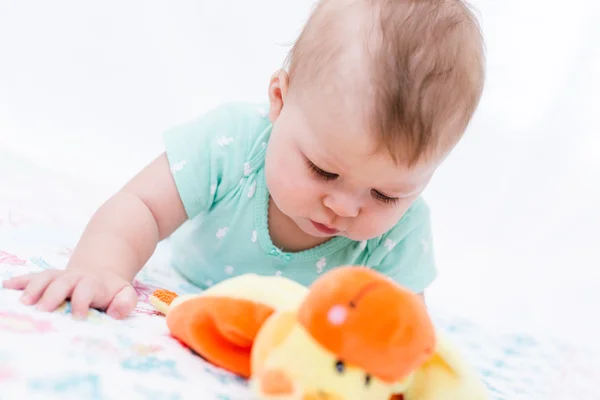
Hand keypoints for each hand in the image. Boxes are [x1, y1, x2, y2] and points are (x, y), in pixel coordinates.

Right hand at [2, 268, 137, 318]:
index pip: (87, 289)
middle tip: (42, 310)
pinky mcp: (48, 278)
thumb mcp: (126, 294)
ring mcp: (59, 277)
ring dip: (33, 288)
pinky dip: (20, 281)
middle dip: (53, 294)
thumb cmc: (112, 292)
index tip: (77, 317)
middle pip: (62, 282)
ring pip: (45, 277)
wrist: (101, 274)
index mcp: (93, 283)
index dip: (82, 301)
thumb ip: (126, 302)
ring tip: (23, 303)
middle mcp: (74, 278)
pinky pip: (32, 277)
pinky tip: (7, 287)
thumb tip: (115, 312)